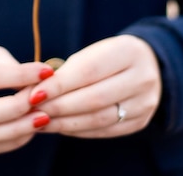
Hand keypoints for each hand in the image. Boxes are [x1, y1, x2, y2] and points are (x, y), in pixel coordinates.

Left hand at [28, 35, 160, 137]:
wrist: (149, 66)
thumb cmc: (109, 58)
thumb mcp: (93, 53)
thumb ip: (68, 70)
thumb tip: (34, 90)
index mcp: (128, 52)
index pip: (89, 71)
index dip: (59, 85)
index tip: (34, 93)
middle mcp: (142, 78)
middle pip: (94, 98)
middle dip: (59, 106)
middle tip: (33, 110)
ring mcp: (144, 102)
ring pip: (99, 119)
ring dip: (65, 122)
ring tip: (41, 121)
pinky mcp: (140, 121)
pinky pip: (104, 130)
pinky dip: (78, 130)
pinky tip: (60, 127)